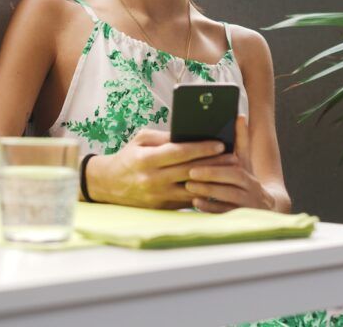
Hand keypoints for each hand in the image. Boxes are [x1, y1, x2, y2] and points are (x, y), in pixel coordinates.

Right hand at [86, 128, 225, 208]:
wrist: (109, 185)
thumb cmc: (128, 157)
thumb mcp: (141, 140)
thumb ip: (164, 137)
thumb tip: (189, 135)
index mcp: (146, 159)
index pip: (178, 153)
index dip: (200, 148)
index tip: (219, 144)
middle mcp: (152, 179)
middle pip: (189, 171)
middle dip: (213, 164)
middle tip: (233, 157)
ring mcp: (157, 196)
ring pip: (192, 189)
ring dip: (212, 180)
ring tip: (229, 171)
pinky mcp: (162, 208)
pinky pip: (187, 201)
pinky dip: (203, 193)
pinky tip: (217, 186)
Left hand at [184, 115, 274, 212]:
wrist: (267, 207)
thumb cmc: (246, 180)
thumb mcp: (245, 162)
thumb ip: (241, 141)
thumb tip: (239, 116)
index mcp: (248, 171)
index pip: (235, 163)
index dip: (219, 159)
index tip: (202, 156)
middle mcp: (251, 186)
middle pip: (233, 178)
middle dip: (211, 174)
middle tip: (191, 171)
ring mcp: (248, 203)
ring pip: (229, 196)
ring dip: (208, 190)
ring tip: (189, 186)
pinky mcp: (241, 216)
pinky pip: (226, 213)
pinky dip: (211, 208)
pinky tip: (196, 203)